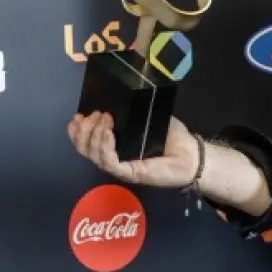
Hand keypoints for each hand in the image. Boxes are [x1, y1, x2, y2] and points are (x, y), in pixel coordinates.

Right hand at [67, 111, 198, 188]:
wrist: (192, 156)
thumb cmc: (174, 138)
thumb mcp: (152, 118)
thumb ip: (136, 111)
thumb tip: (118, 97)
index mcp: (116, 146)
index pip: (88, 141)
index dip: (78, 130)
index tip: (78, 115)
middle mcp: (114, 157)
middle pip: (85, 149)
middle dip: (84, 130)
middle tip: (95, 114)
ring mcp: (121, 167)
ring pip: (94, 155)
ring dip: (94, 135)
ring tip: (104, 119)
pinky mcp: (130, 173)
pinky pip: (109, 162)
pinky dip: (104, 147)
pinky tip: (108, 133)